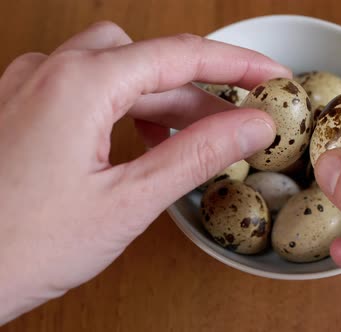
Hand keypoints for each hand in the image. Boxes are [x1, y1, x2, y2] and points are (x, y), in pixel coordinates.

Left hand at [0, 21, 289, 323]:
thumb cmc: (20, 244)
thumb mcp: (129, 201)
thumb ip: (198, 155)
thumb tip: (252, 125)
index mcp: (81, 83)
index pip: (181, 55)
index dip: (237, 64)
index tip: (273, 75)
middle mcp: (50, 70)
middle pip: (150, 62)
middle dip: (199, 93)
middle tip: (237, 126)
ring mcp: (28, 85)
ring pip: (118, 70)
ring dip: (162, 100)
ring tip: (191, 141)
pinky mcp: (19, 106)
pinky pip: (85, 86)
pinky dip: (124, 107)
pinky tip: (137, 141)